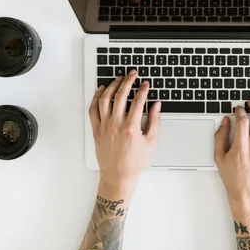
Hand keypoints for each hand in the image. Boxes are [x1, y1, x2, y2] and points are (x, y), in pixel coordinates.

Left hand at [89, 70, 160, 195]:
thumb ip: (154, 121)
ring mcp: (104, 126)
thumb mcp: (151, 142)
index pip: (138, 101)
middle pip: (121, 95)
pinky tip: (102, 90)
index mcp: (131, 127)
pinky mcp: (96, 129)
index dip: (143, 89)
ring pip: (105, 99)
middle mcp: (116, 125)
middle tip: (133, 74)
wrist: (118, 175)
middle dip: (128, 81)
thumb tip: (156, 105)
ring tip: (119, 79)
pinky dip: (96, 97)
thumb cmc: (134, 162)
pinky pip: (93, 109)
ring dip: (112, 86)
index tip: (145, 84)